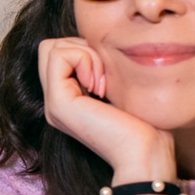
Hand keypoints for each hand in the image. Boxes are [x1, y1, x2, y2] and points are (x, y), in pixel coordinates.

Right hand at [36, 38, 174, 181]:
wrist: (145, 152)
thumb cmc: (144, 122)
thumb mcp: (119, 85)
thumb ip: (102, 67)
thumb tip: (97, 41)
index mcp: (67, 99)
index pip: (58, 51)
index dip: (84, 50)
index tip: (109, 76)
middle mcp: (55, 102)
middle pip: (49, 47)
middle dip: (81, 48)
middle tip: (105, 77)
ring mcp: (52, 104)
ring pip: (50, 47)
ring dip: (85, 54)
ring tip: (104, 83)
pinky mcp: (58, 103)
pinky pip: (59, 56)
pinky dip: (84, 59)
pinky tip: (100, 86)